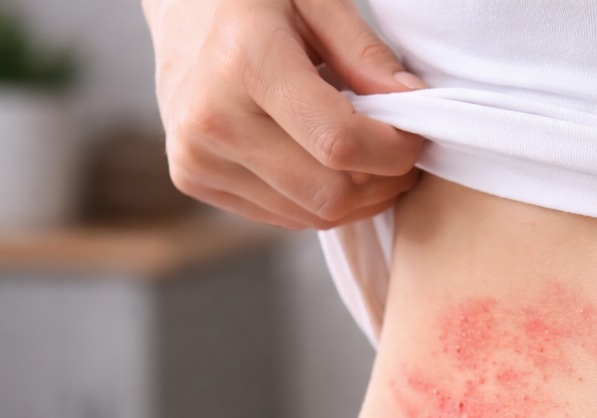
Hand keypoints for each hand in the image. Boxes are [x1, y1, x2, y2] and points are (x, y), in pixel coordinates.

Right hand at [143, 0, 425, 230]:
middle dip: (381, 183)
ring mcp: (196, 154)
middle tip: (400, 158)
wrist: (180, 7)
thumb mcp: (317, 1)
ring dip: (355, 198)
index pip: (338, 143)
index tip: (416, 136)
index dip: (393, 152)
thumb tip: (416, 108)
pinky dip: (318, 201)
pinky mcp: (192, 178)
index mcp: (246, 61)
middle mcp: (212, 117)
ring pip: (309, 215)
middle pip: (327, 193)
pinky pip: (282, 216)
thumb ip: (366, 55)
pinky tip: (324, 165)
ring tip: (366, 158)